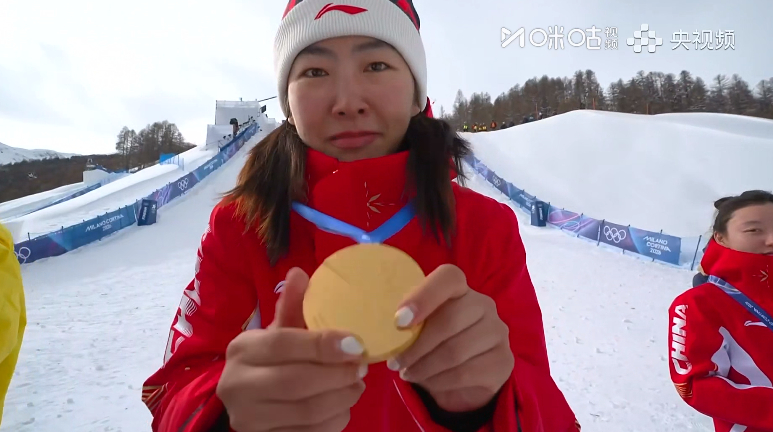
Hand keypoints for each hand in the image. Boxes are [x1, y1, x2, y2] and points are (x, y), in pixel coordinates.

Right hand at [217, 268, 367, 431]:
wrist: (249, 405)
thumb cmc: (269, 362)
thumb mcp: (277, 333)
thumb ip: (292, 306)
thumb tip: (301, 272)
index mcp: (242, 349)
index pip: (283, 344)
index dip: (322, 344)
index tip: (356, 344)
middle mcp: (237, 386)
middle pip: (296, 381)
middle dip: (338, 374)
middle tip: (362, 366)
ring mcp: (249, 419)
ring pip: (307, 411)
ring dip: (343, 397)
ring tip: (357, 383)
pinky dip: (335, 419)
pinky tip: (344, 405)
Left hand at [387, 264, 513, 412]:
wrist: (464, 377)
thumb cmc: (432, 343)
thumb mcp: (417, 327)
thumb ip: (405, 321)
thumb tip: (376, 328)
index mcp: (459, 287)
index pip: (448, 278)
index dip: (423, 296)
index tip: (399, 320)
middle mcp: (483, 304)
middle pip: (450, 320)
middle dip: (416, 346)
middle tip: (395, 362)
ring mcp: (497, 332)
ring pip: (456, 351)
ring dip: (424, 367)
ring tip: (407, 373)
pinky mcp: (503, 360)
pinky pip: (466, 373)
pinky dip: (439, 381)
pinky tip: (427, 382)